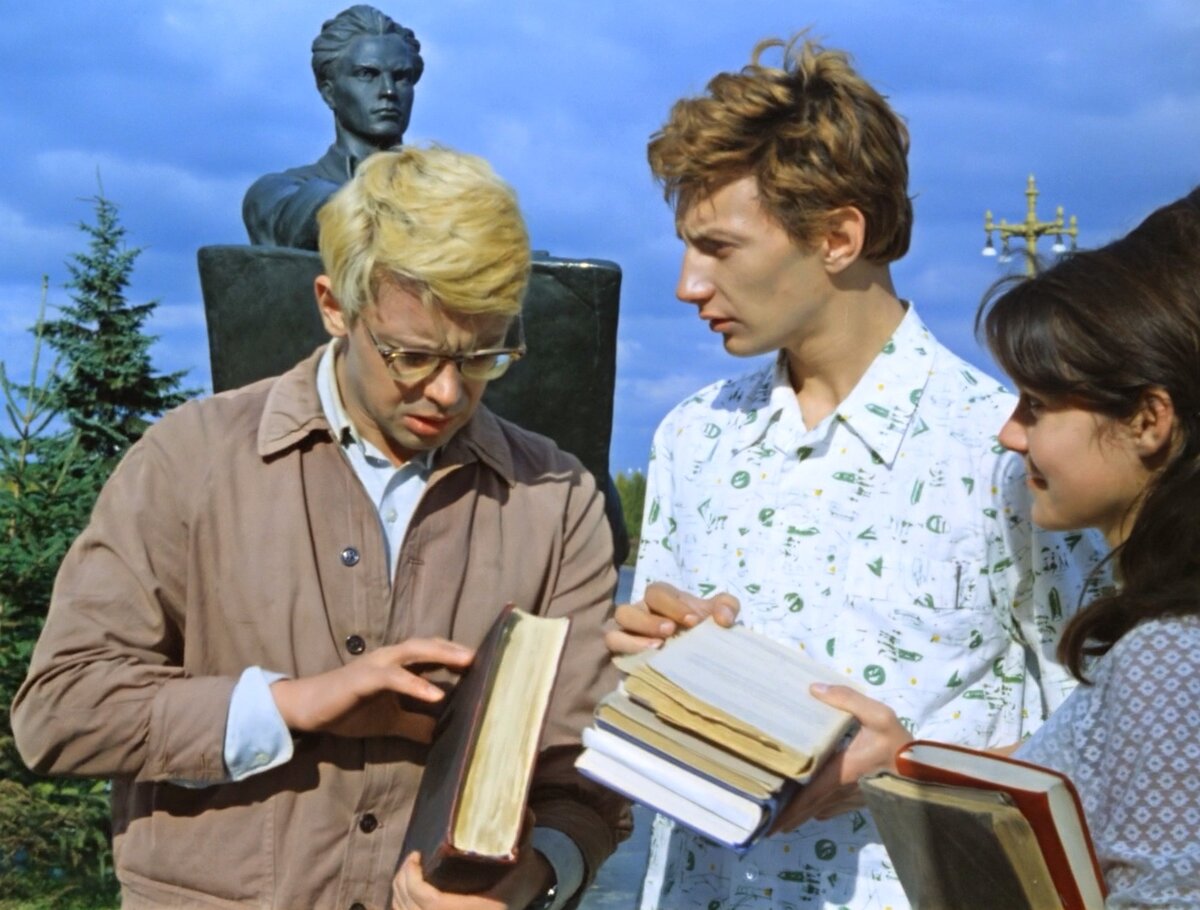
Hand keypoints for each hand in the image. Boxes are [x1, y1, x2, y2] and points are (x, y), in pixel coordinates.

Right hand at [271, 638, 473, 741]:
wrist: (309, 710)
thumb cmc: (350, 709)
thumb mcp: (391, 721)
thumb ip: (416, 724)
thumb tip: (443, 735)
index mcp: (400, 665)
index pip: (435, 654)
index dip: (459, 655)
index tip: (489, 662)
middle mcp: (391, 658)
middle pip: (430, 645)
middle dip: (458, 649)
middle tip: (488, 656)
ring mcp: (378, 664)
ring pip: (415, 651)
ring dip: (442, 654)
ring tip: (469, 663)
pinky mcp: (364, 678)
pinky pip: (394, 678)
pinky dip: (417, 685)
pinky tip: (437, 695)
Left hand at [392, 820, 552, 908]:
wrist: (520, 898)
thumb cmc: (518, 881)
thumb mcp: (523, 860)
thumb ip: (523, 836)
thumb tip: (526, 811)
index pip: (430, 901)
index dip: (413, 880)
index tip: (416, 855)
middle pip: (411, 908)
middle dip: (403, 881)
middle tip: (410, 860)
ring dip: (400, 893)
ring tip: (407, 871)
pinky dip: (402, 905)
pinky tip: (407, 890)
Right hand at [605, 581, 739, 655]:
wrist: (704, 654)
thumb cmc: (706, 626)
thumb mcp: (721, 612)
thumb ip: (727, 607)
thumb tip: (723, 618)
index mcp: (661, 599)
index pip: (657, 592)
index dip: (672, 605)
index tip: (693, 621)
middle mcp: (640, 613)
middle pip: (628, 609)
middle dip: (648, 621)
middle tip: (671, 631)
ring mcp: (629, 634)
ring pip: (614, 629)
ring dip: (632, 638)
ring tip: (658, 647)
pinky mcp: (625, 653)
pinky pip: (613, 647)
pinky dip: (626, 650)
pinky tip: (648, 659)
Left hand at [768, 683, 911, 833]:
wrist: (928, 769)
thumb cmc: (900, 744)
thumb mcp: (878, 715)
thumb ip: (846, 699)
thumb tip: (814, 689)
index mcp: (842, 772)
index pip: (809, 796)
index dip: (790, 810)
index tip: (771, 822)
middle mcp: (844, 791)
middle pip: (811, 809)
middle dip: (790, 818)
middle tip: (768, 826)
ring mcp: (855, 799)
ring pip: (822, 810)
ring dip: (804, 814)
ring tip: (783, 815)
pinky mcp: (864, 800)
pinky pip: (835, 809)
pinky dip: (820, 810)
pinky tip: (813, 806)